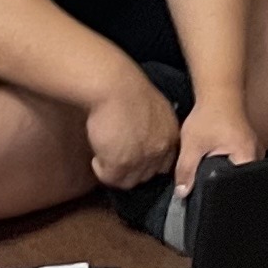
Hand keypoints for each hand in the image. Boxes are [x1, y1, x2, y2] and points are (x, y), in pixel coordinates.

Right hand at [86, 71, 183, 191]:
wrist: (113, 86)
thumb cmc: (128, 89)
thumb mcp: (154, 108)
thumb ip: (155, 127)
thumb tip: (145, 137)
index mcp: (170, 135)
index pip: (165, 163)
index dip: (147, 163)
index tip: (133, 157)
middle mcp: (160, 150)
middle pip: (147, 175)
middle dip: (132, 169)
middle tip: (116, 158)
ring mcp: (142, 160)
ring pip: (129, 181)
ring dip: (116, 171)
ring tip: (104, 156)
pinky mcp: (121, 165)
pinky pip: (110, 179)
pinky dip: (101, 170)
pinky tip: (97, 157)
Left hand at [174, 93, 264, 192]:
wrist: (219, 92)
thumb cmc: (211, 113)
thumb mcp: (193, 144)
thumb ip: (186, 170)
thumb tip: (182, 192)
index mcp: (247, 157)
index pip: (234, 186)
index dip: (216, 188)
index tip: (204, 180)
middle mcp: (256, 155)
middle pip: (235, 180)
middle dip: (217, 177)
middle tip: (207, 159)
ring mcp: (254, 151)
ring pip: (236, 171)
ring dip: (222, 168)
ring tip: (212, 150)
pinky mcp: (248, 147)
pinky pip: (237, 162)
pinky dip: (225, 160)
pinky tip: (216, 149)